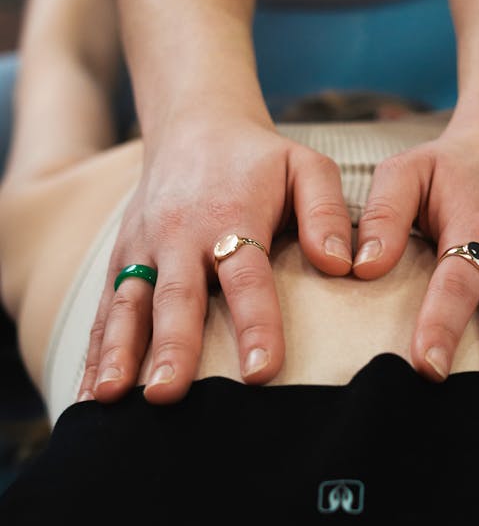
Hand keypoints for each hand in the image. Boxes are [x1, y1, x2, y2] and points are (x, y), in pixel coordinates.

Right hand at [78, 115, 352, 403]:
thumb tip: (341, 265)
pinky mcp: (121, 260)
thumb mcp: (306, 166)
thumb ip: (326, 212)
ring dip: (118, 353)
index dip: (255, 324)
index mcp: (232, 216)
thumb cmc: (260, 159)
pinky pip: (105, 310)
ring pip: (128, 305)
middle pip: (177, 296)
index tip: (260, 372)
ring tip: (108, 400)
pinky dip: (94, 352)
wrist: (194, 125)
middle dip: (171, 347)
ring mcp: (143, 249)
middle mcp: (181, 235)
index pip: (246, 277)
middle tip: (167, 394)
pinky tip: (90, 395)